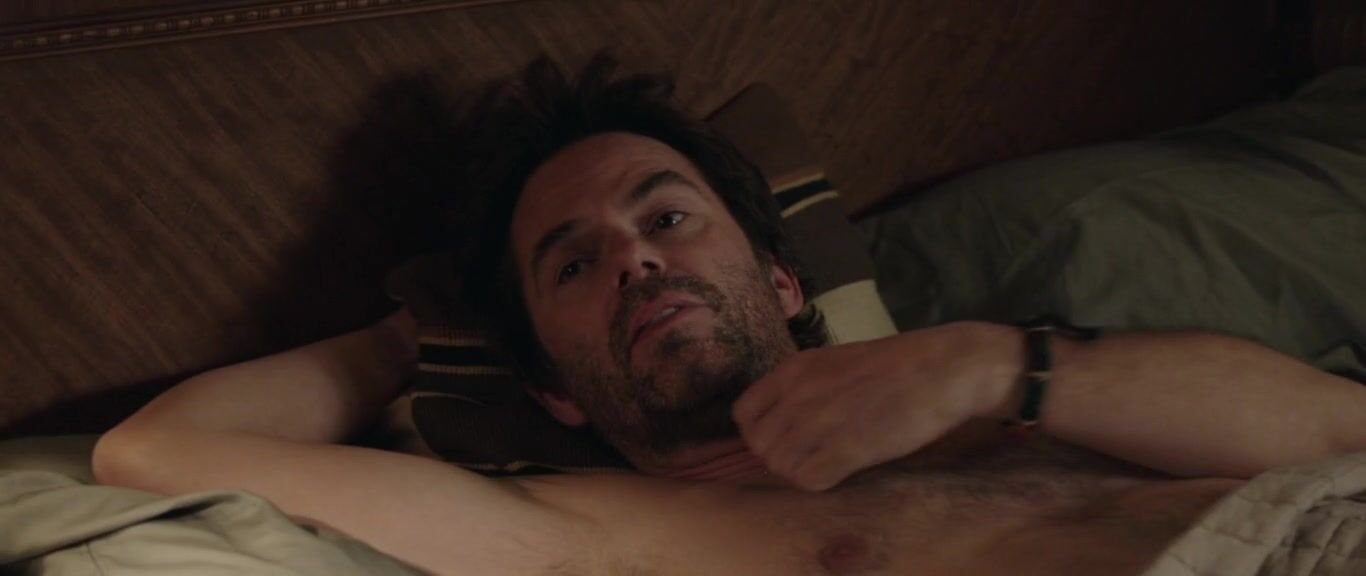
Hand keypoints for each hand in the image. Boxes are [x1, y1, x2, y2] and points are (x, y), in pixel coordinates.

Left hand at [732, 322, 1020, 490]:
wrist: (941, 369)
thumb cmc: (893, 365)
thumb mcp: (833, 361)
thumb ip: (800, 386)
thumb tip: (778, 418)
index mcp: (793, 370)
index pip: (743, 414)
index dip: (757, 432)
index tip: (780, 437)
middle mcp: (799, 395)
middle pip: (760, 445)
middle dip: (778, 456)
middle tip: (808, 454)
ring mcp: (821, 422)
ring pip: (781, 466)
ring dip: (799, 470)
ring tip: (827, 461)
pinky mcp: (848, 449)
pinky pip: (809, 479)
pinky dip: (819, 481)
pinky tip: (840, 469)